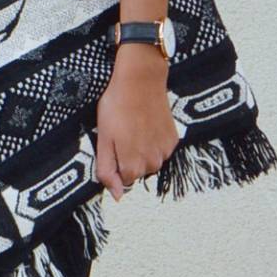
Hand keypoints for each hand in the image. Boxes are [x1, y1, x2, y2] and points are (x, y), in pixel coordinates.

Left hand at [94, 50, 180, 198]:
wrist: (141, 80)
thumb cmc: (116, 106)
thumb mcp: (103, 139)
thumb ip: (107, 170)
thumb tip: (117, 196)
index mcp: (134, 166)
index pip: (123, 181)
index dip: (115, 163)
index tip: (113, 143)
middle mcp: (153, 164)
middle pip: (137, 172)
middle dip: (128, 157)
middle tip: (122, 133)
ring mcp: (166, 151)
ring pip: (150, 161)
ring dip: (141, 149)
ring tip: (134, 126)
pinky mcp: (174, 139)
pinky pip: (161, 149)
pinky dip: (154, 141)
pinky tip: (147, 123)